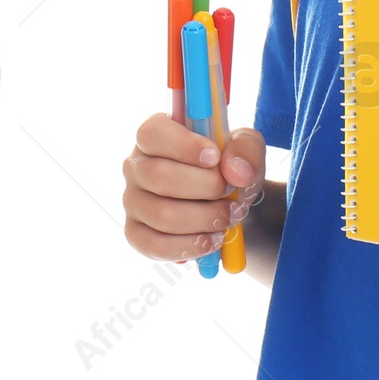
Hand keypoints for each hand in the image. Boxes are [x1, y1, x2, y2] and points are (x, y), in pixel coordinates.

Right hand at [122, 115, 265, 262]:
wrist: (229, 202)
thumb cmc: (229, 166)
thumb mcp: (246, 147)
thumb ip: (246, 148)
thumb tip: (236, 171)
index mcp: (156, 135)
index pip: (152, 133)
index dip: (183, 146)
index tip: (215, 157)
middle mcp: (136, 166)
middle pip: (159, 177)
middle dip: (206, 187)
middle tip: (232, 191)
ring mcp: (132, 201)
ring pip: (161, 215)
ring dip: (205, 218)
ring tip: (231, 216)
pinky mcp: (136, 233)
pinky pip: (155, 245)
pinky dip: (191, 245)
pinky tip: (214, 239)